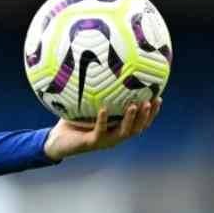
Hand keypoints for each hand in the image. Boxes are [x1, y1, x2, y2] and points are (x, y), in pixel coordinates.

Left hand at [44, 98, 161, 161]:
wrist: (55, 141)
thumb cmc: (71, 122)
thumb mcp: (85, 107)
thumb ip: (94, 93)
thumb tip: (98, 70)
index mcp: (117, 129)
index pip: (140, 122)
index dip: (151, 113)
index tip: (158, 97)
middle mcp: (114, 136)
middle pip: (138, 128)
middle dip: (147, 115)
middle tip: (152, 101)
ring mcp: (104, 141)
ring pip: (124, 132)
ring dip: (131, 119)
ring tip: (134, 105)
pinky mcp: (91, 143)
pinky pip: (99, 131)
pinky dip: (103, 120)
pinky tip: (104, 109)